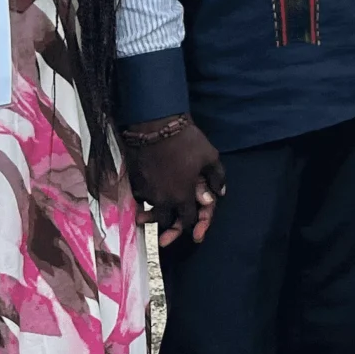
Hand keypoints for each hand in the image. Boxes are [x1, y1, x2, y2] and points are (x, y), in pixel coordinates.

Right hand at [124, 119, 224, 245]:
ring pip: (151, 211)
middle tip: (172, 227)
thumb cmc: (186, 140)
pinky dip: (144, 200)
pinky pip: (139, 199)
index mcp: (183, 196)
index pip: (188, 219)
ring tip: (155, 215)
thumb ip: (217, 177)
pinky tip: (147, 197)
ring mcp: (147, 192)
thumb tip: (220, 192)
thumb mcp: (210, 156)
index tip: (193, 222)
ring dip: (155, 213)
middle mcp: (163, 199)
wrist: (156, 125)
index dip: (192, 222)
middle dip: (171, 224)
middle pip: (166, 221)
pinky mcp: (134, 183)